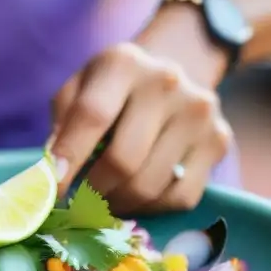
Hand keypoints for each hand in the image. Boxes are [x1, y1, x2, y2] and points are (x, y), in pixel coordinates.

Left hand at [49, 41, 232, 215]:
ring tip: (108, 195)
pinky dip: (152, 207)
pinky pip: (179, 197)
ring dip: (120, 203)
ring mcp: (198, 113)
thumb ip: (62, 124)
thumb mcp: (80, 88)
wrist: (178, 66)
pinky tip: (139, 194)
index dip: (68, 159)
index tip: (52, 190)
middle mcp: (167, 82)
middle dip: (94, 191)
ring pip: (149, 186)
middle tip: (81, 199)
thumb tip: (51, 176)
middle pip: (122, 162)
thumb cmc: (114, 88)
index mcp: (123, 63)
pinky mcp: (218, 141)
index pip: (91, 117)